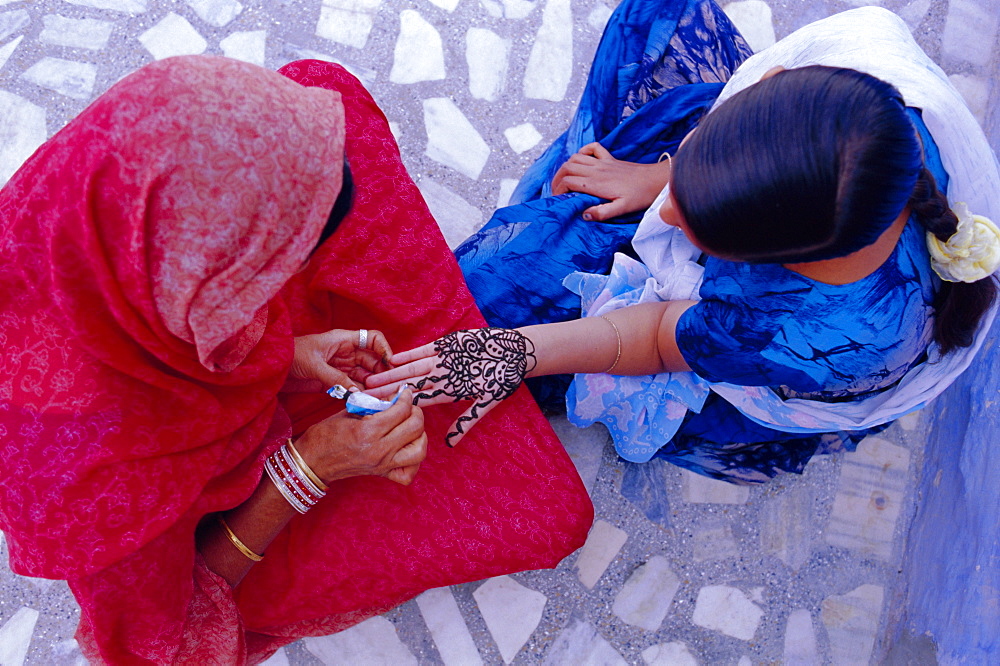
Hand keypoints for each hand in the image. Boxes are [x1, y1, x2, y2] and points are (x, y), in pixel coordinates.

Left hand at [283, 329, 391, 392]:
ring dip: (372, 386)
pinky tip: (365, 401)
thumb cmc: (290, 356)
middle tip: (386, 388)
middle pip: (373, 361)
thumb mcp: (314, 365)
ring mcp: (342, 367)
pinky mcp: (335, 381)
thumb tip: (356, 392)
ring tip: (378, 398)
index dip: (385, 349)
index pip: (373, 339)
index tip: (391, 364)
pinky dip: (359, 394)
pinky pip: (353, 387)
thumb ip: (336, 378)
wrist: (271, 368)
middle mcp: (347, 353)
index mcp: (344, 340)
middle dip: (381, 373)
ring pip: (365, 376)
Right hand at [294, 389, 426, 485]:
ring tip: (411, 427)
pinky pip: (408, 474)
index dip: (406, 397)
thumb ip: (373, 406)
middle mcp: (379, 450)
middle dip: (416, 413)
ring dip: (420, 436)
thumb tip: (393, 398)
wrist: (312, 461)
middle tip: (409, 408)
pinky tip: (407, 449)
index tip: (404, 392)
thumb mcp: (348, 412)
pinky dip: (414, 462)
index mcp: (368, 431)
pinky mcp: (382, 474)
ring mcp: (382, 464)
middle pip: (415, 428)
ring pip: (419, 451)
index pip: (401, 410)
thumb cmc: (325, 435)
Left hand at [366, 328, 535, 446]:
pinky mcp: (446, 345)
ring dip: (392, 374)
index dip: (399, 407)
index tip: (381, 414)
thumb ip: (467, 421)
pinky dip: (408, 354)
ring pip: (411, 369)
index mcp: (449, 393)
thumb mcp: (488, 402)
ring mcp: (442, 361)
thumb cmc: (504, 379)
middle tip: (365, 397)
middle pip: (409, 386)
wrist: (514, 352)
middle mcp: (441, 378)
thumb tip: (450, 444)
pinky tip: (391, 358)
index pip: (418, 402)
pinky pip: (423, 351)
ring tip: (372, 379)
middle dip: (387, 391)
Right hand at [551, 142, 670, 220]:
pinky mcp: (610, 159)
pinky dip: (583, 151)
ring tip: (563, 179)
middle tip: (556, 191)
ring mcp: (603, 162)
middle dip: (557, 179)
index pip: (569, 182)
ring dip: (566, 167)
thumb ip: (603, 212)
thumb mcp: (622, 209)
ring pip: (575, 157)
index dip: (558, 190)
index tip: (557, 199)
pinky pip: (592, 148)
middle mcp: (596, 170)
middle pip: (567, 167)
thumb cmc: (640, 196)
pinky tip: (582, 160)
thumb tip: (584, 214)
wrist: (655, 180)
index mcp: (596, 183)